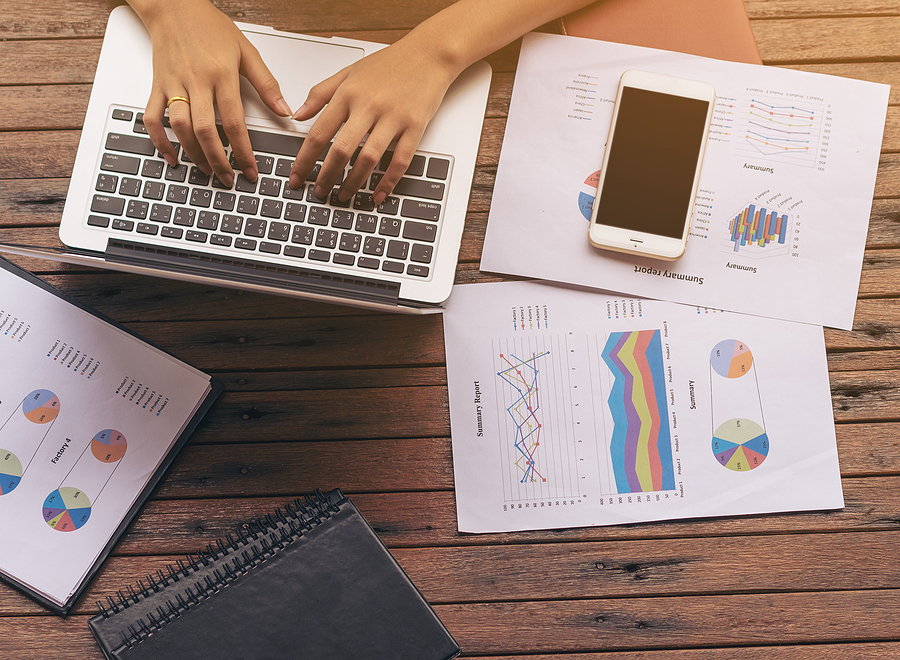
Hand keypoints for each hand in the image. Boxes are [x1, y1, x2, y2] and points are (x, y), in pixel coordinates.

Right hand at [136, 0, 290, 184]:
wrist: (174, 6)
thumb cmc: (210, 27)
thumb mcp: (246, 51)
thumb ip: (266, 83)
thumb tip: (284, 110)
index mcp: (221, 74)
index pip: (234, 121)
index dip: (243, 150)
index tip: (251, 170)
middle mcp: (196, 81)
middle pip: (205, 130)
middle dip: (218, 160)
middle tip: (229, 179)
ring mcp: (174, 84)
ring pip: (179, 126)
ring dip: (193, 154)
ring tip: (207, 170)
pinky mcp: (157, 85)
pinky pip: (152, 117)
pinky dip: (159, 140)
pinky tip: (171, 156)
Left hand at [288, 37, 458, 204]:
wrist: (429, 53)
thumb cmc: (389, 63)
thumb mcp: (349, 72)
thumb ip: (320, 93)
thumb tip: (297, 115)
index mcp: (348, 93)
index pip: (319, 132)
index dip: (304, 159)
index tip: (296, 176)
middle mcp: (369, 105)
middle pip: (341, 149)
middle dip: (327, 176)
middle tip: (319, 193)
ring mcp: (393, 117)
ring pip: (369, 158)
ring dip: (354, 182)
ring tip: (344, 196)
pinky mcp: (415, 126)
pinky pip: (400, 160)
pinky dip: (388, 181)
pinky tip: (378, 194)